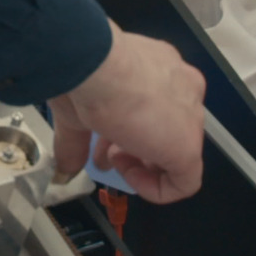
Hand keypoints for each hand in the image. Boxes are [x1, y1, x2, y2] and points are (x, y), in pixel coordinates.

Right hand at [49, 25, 203, 199]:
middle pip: (166, 129)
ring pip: (177, 151)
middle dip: (134, 148)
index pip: (156, 108)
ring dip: (143, 164)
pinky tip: (130, 179)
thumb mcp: (77, 112)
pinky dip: (158, 188)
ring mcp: (191, 114)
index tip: (106, 141)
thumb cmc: (86, 74)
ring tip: (111, 162)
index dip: (129, 132)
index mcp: (161, 70)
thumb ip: (76, 144)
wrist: (95, 66)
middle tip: (106, 155)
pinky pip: (185, 180)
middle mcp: (184, 86)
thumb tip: (64, 168)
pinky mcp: (188, 146)